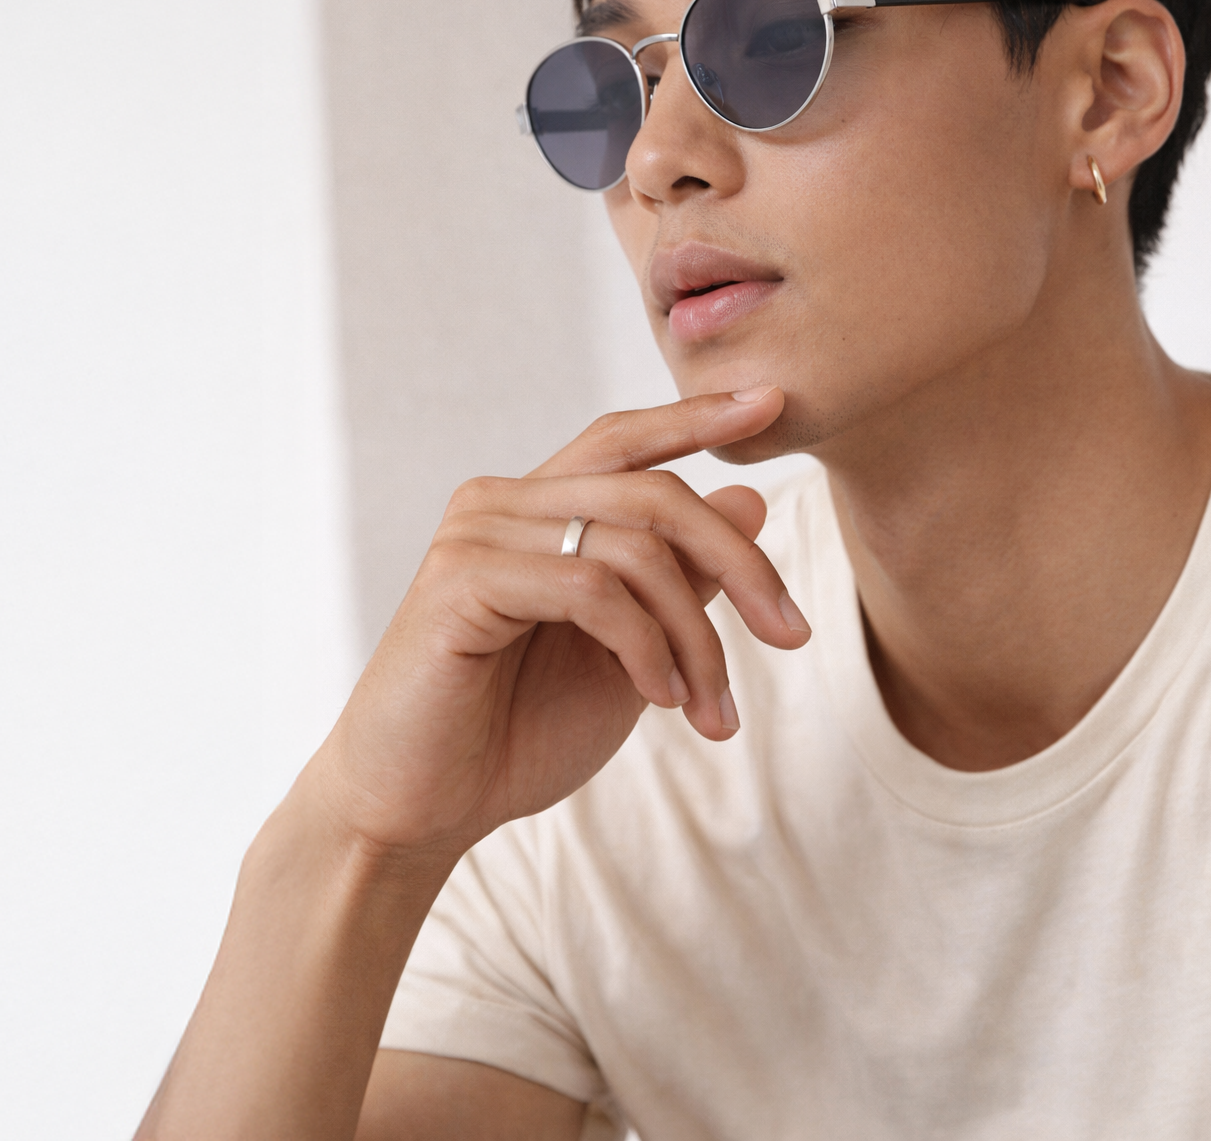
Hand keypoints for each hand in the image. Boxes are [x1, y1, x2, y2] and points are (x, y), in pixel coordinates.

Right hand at [295, 387, 811, 863]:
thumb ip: (678, 579)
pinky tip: (660, 698)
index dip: (699, 415)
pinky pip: (592, 590)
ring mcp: (477, 535)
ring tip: (710, 709)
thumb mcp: (628, 653)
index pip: (626, 440)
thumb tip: (751, 497)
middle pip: (653, 492)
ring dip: (697, 637)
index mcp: (535, 508)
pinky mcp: (461, 580)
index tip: (773, 400)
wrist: (419, 811)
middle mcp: (501, 503)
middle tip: (792, 634)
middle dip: (740, 563)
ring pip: (636, 549)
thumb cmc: (514, 733)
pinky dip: (646, 647)